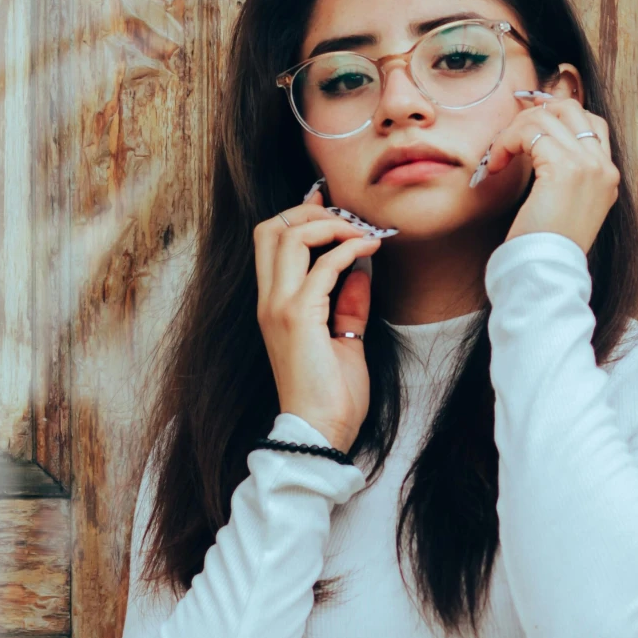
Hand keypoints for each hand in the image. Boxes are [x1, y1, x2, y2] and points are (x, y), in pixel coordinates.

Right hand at [253, 185, 380, 451]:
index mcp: (273, 305)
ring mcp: (280, 309)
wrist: (321, 432)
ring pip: (290, 237)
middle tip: (348, 218)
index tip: (330, 205)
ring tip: (362, 233)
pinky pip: (322, 267)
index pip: (269, 241)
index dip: (297, 216)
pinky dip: (347, 250)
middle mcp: (269, 302)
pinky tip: (369, 252)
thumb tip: (360, 272)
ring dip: (331, 226)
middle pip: (271, 228)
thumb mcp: (344, 341)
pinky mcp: (299, 319)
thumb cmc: (331, 397)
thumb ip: (348, 305)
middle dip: (309, 212)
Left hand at [477, 93, 619, 255]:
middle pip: (572, 109)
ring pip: (547, 117)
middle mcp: (603, 167)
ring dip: (514, 130)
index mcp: (607, 177)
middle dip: (536, 114)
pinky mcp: (565, 168)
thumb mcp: (566, 208)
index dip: (557, 117)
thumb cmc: (547, 247)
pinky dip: (507, 141)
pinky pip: (530, 132)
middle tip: (512, 136)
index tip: (528, 129)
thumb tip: (538, 144)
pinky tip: (497, 163)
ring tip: (499, 156)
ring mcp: (588, 165)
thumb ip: (563, 176)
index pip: (592, 124)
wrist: (548, 271)